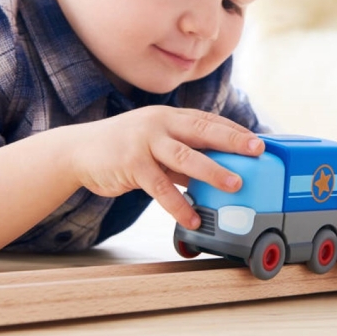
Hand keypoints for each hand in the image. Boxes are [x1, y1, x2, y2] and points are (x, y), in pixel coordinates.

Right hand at [71, 106, 263, 228]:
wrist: (79, 151)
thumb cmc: (122, 147)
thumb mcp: (153, 142)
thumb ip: (180, 153)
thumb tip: (211, 172)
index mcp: (167, 116)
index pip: (206, 120)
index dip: (233, 130)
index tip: (256, 140)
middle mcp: (158, 124)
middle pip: (202, 130)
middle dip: (232, 140)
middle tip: (257, 150)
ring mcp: (144, 142)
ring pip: (185, 156)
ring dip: (212, 171)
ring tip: (235, 184)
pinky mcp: (132, 164)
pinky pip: (161, 188)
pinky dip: (179, 204)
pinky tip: (193, 218)